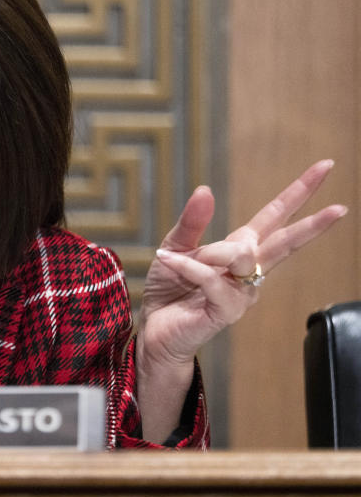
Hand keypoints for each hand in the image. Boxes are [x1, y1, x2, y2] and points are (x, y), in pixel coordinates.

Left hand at [141, 159, 347, 368]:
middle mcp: (248, 271)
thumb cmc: (168, 290)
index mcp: (239, 250)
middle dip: (311, 223)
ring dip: (208, 252)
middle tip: (341, 208)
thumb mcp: (174, 246)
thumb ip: (192, 221)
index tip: (325, 167)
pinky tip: (170, 262)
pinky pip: (212, 277)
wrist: (155, 328)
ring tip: (176, 259)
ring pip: (241, 255)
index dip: (299, 193)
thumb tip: (206, 189)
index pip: (275, 217)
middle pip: (285, 240)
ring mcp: (242, 293)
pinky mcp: (227, 311)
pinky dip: (188, 266)